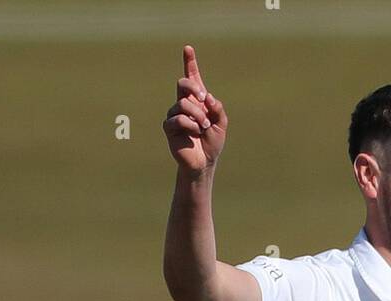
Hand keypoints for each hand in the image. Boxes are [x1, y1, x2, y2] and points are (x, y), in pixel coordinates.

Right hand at [162, 44, 226, 173]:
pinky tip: (195, 133)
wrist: (204, 162)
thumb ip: (217, 108)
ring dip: (197, 115)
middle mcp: (184, 103)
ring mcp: (175, 114)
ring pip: (183, 103)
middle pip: (183, 83)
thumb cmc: (212, 142)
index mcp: (197, 100)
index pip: (192, 78)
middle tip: (204, 100)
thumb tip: (207, 96)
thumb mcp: (221, 124)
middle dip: (194, 89)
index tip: (188, 48)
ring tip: (203, 127)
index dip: (190, 62)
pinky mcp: (169, 126)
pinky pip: (178, 118)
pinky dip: (190, 125)